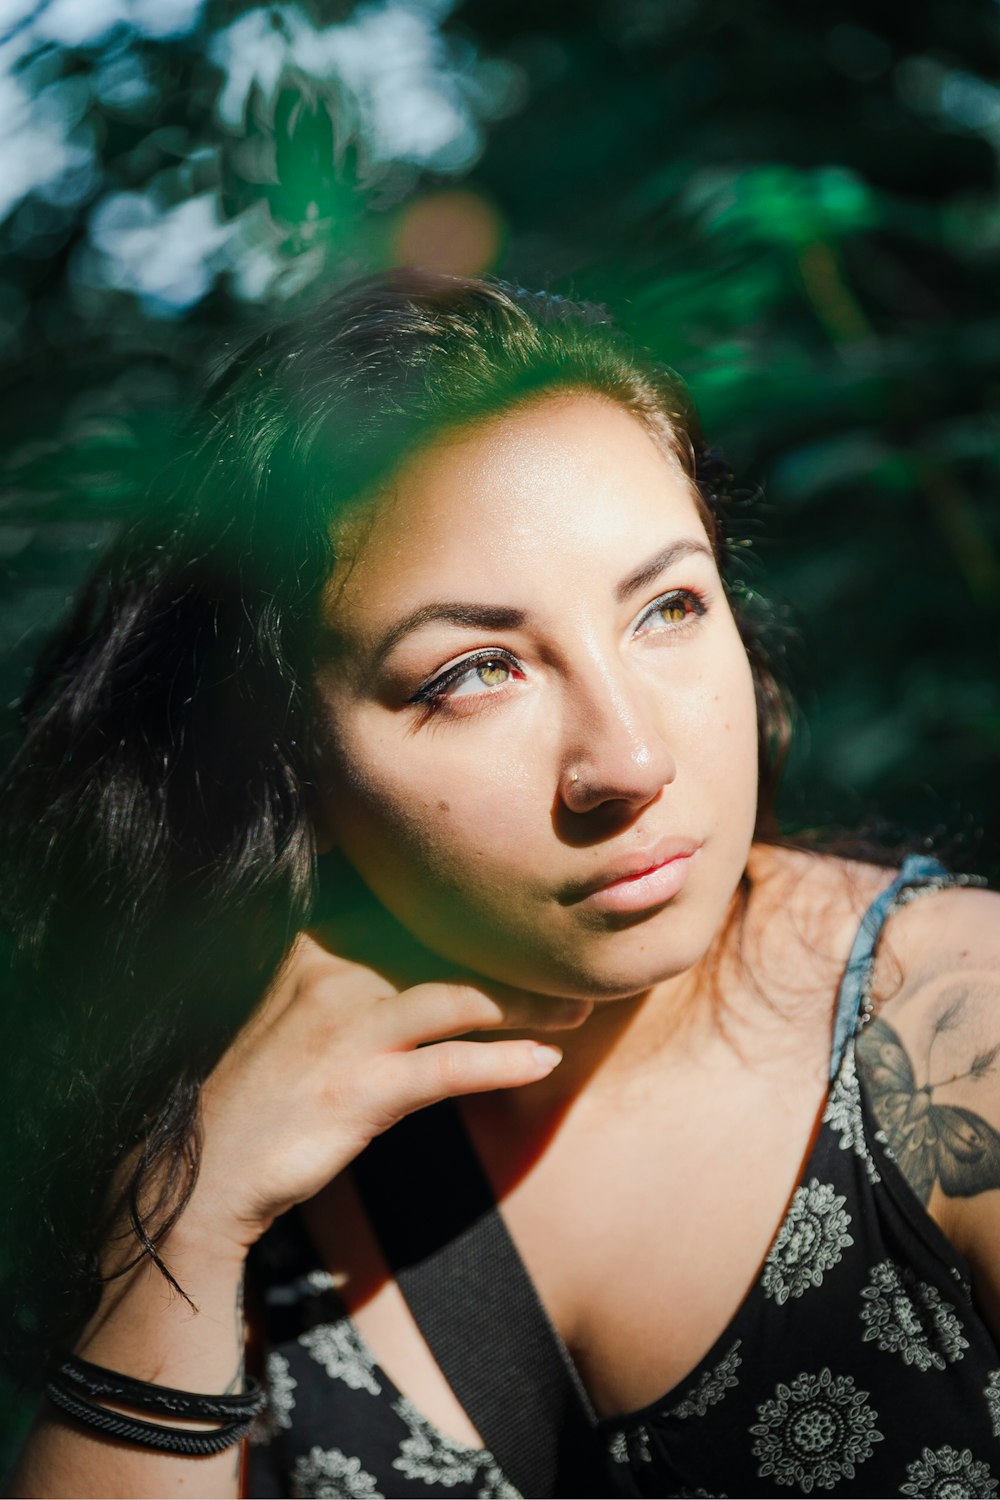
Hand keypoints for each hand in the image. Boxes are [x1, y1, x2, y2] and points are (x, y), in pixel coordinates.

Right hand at [177, 874, 589, 1261]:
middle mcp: (330, 969)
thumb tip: (432, 932)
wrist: (206, 1168)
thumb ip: (356, 955)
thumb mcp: (301, 998)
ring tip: (576, 1011)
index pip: (414, 904)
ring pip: (463, 997)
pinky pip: (449, 1067)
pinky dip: (504, 1063)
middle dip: (518, 956)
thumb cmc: (268, 1081)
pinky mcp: (359, 1091)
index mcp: (316, 938)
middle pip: (450, 944)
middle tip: (575, 963)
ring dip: (530, 1005)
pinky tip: (542, 1063)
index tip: (533, 912)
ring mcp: (344, 1029)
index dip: (479, 908)